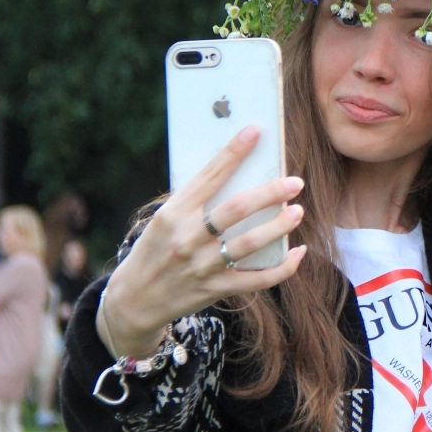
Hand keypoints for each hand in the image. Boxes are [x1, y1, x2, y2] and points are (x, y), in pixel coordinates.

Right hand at [97, 126, 307, 357]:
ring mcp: (202, 266)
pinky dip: (283, 267)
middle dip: (270, 193)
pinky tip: (298, 253)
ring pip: (251, 243)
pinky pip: (258, 279)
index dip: (234, 152)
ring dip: (279, 227)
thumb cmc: (155, 250)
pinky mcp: (215, 289)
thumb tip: (240, 173)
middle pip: (236, 209)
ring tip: (298, 212)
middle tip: (295, 183)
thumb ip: (197, 202)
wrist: (133, 300)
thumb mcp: (165, 221)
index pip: (209, 176)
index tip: (256, 131)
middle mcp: (187, 238)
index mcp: (173, 213)